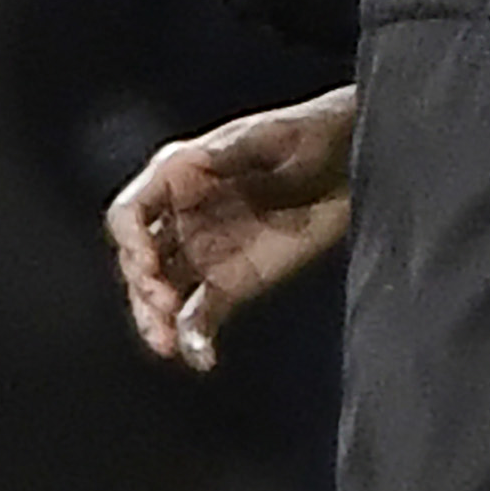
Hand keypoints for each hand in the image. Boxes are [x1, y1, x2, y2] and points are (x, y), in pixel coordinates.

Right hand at [103, 84, 358, 370]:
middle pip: (138, 261)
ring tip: (166, 343)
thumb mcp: (276, 134)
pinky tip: (202, 358)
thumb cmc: (317, 132)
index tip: (146, 263)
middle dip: (142, 286)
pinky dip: (194, 340)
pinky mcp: (232, 283)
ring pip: (160, 294)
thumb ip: (230, 152)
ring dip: (155, 320)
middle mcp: (183, 218)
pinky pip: (199, 317)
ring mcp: (204, 252)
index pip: (131, 213)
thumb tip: (186, 163)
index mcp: (182, 176)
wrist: (359, 161)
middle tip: (163, 304)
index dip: (130, 240)